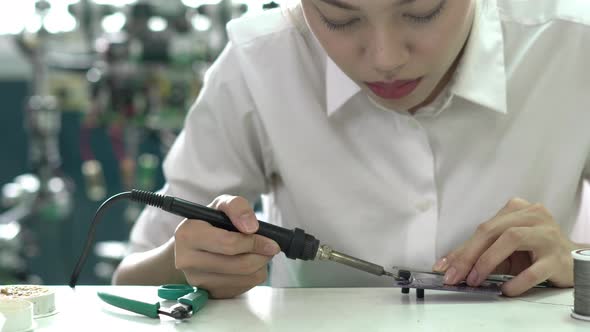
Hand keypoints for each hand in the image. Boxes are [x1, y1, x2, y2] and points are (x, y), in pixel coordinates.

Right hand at [173, 195, 279, 298]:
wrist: (193, 245)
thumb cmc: (209, 222)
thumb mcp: (222, 204)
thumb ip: (237, 207)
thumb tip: (251, 227)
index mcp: (188, 235)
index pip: (229, 244)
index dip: (255, 242)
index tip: (270, 240)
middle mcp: (187, 260)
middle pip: (240, 264)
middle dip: (262, 255)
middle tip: (270, 247)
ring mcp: (197, 280)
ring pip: (246, 278)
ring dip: (261, 265)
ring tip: (259, 252)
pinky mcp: (209, 292)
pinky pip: (243, 287)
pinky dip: (253, 275)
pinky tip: (248, 263)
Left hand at [432, 198, 576, 295]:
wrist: (571, 259)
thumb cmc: (534, 251)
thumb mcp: (503, 248)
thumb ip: (477, 253)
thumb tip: (447, 265)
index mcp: (517, 209)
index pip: (483, 228)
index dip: (461, 250)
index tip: (444, 268)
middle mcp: (533, 216)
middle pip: (493, 230)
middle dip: (469, 255)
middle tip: (457, 276)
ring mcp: (547, 234)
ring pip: (512, 238)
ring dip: (488, 260)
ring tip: (476, 280)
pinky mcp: (558, 257)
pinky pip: (534, 269)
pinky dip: (516, 281)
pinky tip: (506, 289)